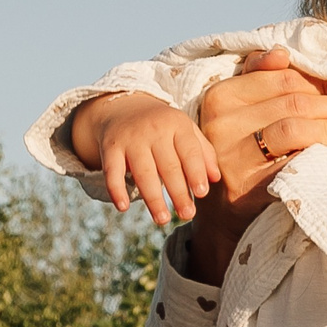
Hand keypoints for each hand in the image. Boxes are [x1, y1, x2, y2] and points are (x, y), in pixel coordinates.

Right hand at [72, 94, 217, 227]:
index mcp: (177, 124)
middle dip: (178, 192)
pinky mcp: (110, 147)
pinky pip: (112, 171)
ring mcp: (131, 139)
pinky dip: (116, 189)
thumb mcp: (185, 130)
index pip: (189, 150)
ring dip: (153, 198)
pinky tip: (123, 207)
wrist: (122, 107)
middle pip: (168, 166)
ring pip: (143, 172)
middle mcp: (154, 130)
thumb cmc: (163, 127)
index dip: (196, 172)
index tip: (201, 193)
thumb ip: (203, 152)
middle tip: (187, 215)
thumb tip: (215, 179)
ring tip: (163, 219)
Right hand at [185, 49, 326, 279]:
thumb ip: (259, 77)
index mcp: (220, 96)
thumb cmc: (243, 152)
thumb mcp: (243, 111)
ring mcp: (231, 155)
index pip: (284, 78)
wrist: (225, 212)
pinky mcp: (247, 184)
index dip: (323, 81)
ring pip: (294, 126)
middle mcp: (220, 123)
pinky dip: (322, 151)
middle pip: (293, 100)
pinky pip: (293, 159)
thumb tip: (282, 52)